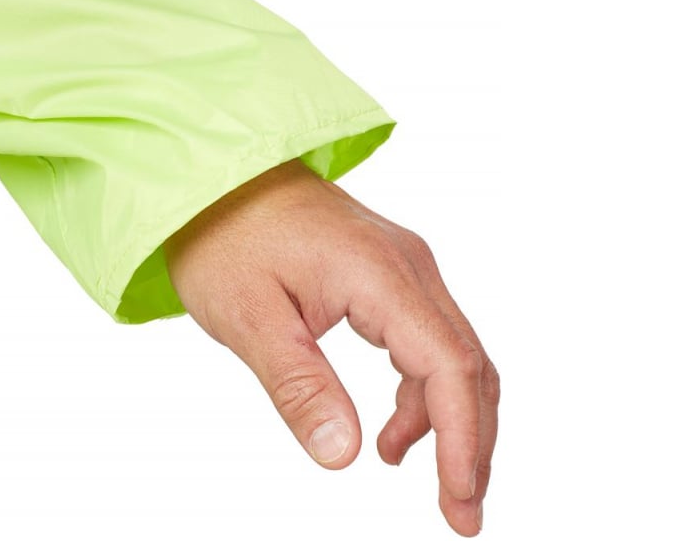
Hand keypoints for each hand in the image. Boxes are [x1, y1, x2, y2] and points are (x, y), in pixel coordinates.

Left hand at [164, 159, 498, 535]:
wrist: (213, 177)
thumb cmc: (223, 237)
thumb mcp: (250, 319)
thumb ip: (300, 387)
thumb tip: (344, 455)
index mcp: (380, 274)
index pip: (449, 367)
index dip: (462, 441)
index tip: (459, 502)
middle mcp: (408, 265)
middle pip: (468, 364)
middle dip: (472, 443)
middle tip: (460, 515)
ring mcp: (403, 265)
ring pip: (455, 354)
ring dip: (452, 421)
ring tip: (429, 483)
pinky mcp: (388, 272)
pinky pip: (428, 339)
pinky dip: (424, 392)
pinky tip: (396, 434)